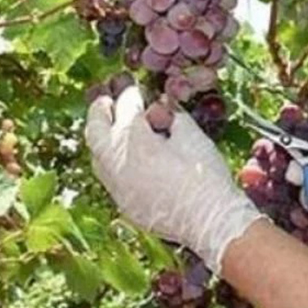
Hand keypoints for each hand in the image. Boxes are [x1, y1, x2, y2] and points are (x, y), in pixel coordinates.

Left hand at [86, 86, 265, 267]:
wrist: (211, 221)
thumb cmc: (205, 176)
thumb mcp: (193, 136)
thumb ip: (174, 115)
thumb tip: (163, 105)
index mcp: (133, 140)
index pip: (126, 107)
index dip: (130, 94)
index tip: (133, 86)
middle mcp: (116, 163)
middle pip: (96, 130)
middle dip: (100, 112)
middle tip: (106, 100)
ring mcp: (117, 187)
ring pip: (98, 157)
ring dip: (103, 140)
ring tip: (114, 130)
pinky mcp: (124, 205)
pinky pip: (111, 179)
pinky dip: (114, 163)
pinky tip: (128, 160)